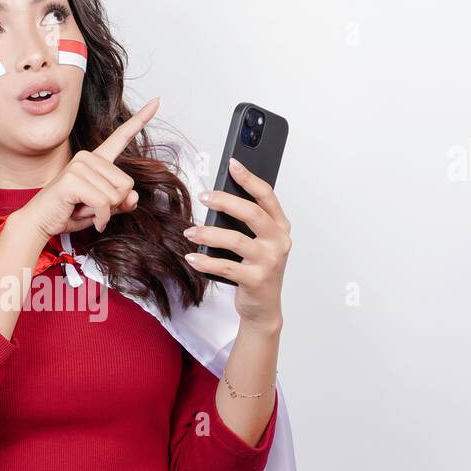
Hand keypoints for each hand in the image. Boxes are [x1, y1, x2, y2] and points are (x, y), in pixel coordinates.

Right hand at [12, 97, 159, 238]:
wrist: (41, 222)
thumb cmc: (69, 212)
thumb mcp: (103, 209)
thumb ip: (120, 202)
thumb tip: (134, 197)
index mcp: (96, 160)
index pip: (121, 137)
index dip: (140, 120)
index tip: (157, 101)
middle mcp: (88, 157)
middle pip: (126, 184)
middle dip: (114, 204)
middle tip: (90, 207)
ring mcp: (79, 165)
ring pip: (116, 196)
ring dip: (104, 212)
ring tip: (82, 209)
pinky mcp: (73, 179)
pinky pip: (104, 204)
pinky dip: (101, 218)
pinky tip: (88, 219)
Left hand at [182, 157, 291, 332]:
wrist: (263, 307)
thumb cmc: (256, 269)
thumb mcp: (257, 242)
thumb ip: (246, 222)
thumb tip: (218, 198)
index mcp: (280, 226)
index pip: (266, 196)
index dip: (249, 178)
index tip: (232, 163)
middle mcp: (279, 241)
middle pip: (252, 213)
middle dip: (225, 201)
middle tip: (203, 196)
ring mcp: (270, 261)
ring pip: (236, 240)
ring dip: (209, 233)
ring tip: (190, 232)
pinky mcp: (256, 280)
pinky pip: (226, 267)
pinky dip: (205, 261)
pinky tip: (192, 256)